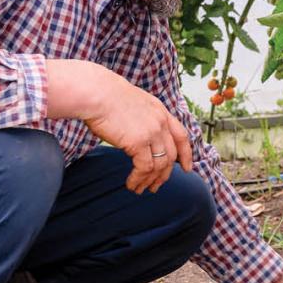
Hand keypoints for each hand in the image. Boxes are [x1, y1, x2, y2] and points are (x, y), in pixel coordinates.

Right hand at [47, 59, 192, 192]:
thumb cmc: (104, 96)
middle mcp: (160, 122)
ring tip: (140, 190)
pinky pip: (144, 168)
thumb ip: (141, 119)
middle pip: (171, 155)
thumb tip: (136, 137)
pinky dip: (138, 179)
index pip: (181, 136)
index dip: (186, 154)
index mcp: (160, 111)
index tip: (187, 168)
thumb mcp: (133, 104)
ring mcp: (152, 132)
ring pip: (160, 164)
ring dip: (150, 180)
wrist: (96, 92)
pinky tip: (131, 184)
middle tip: (155, 186)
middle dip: (165, 174)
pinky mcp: (139, 142)